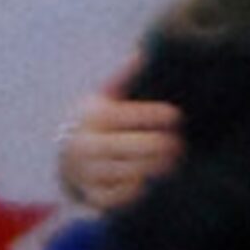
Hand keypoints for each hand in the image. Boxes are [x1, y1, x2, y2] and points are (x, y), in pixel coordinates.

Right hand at [58, 76, 180, 212]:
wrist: (70, 158)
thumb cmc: (103, 122)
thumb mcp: (109, 96)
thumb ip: (126, 77)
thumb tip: (143, 52)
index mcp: (91, 115)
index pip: (121, 115)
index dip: (150, 116)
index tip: (176, 116)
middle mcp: (82, 145)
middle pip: (120, 147)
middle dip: (153, 146)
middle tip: (179, 145)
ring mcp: (84, 172)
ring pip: (119, 172)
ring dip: (149, 168)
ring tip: (173, 162)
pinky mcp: (91, 196)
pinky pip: (114, 197)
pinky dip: (134, 191)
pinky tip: (153, 182)